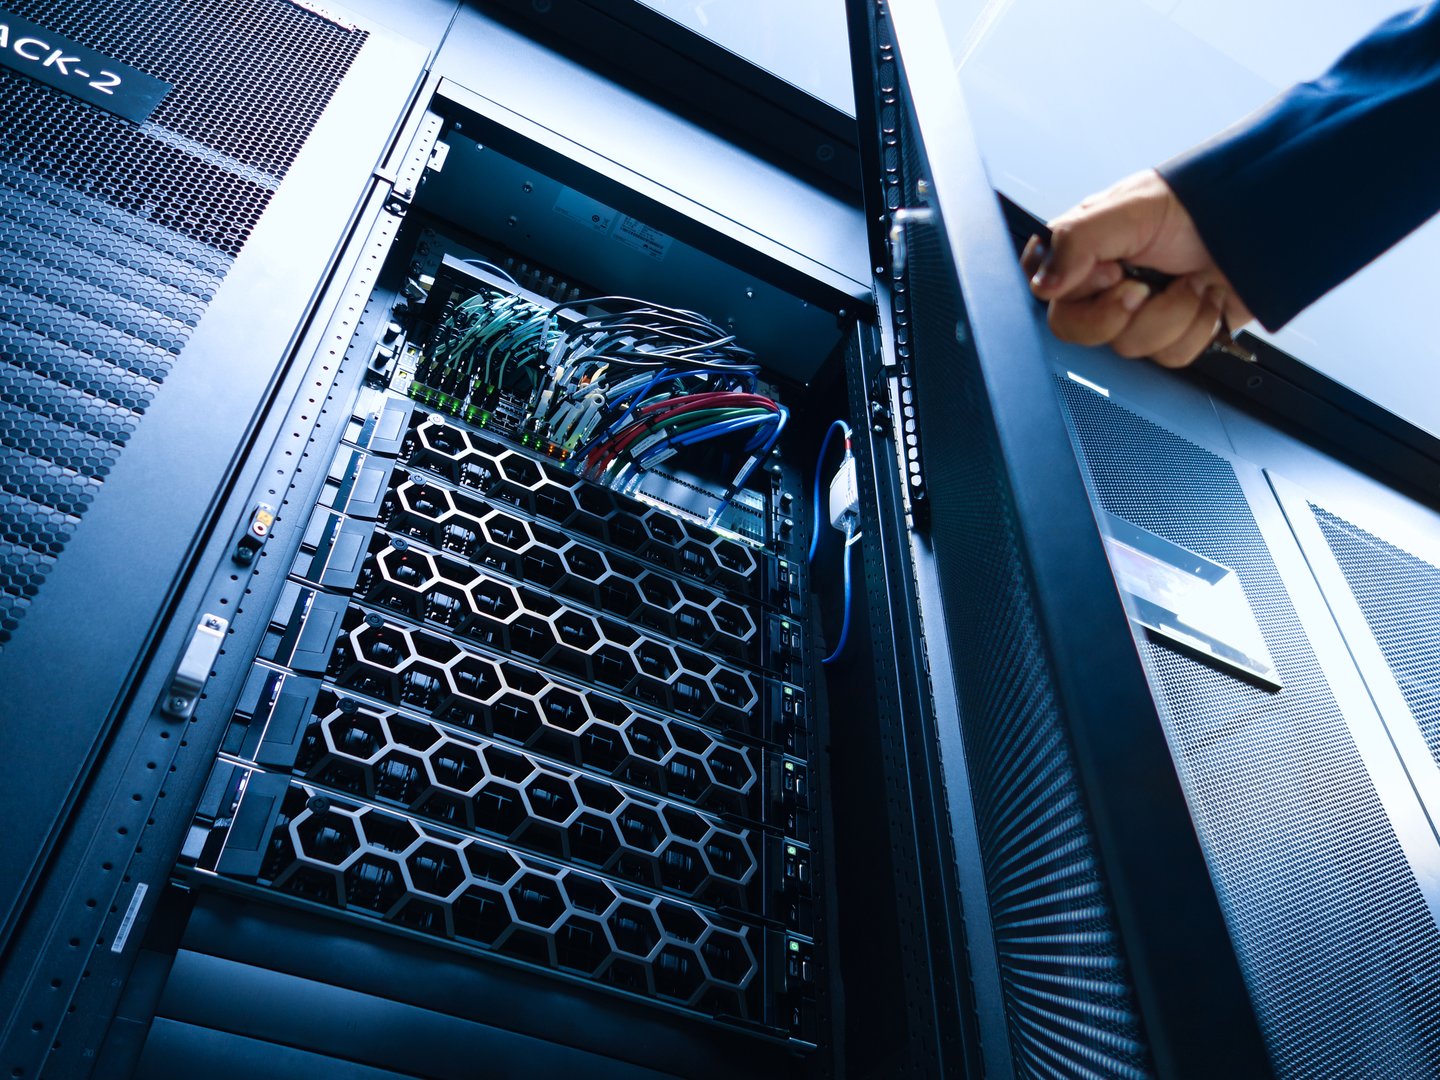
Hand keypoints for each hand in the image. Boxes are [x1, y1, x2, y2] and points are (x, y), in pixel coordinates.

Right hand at [1021, 170, 1252, 367]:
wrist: (1264, 222)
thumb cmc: (1198, 204)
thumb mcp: (1129, 209)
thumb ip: (1076, 241)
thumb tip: (1044, 284)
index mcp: (1084, 253)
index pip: (1047, 293)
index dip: (1080, 293)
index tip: (1110, 271)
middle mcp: (1106, 286)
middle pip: (1081, 331)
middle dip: (1123, 312)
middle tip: (1146, 284)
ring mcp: (1140, 314)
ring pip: (1130, 347)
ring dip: (1171, 313)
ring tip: (1189, 279)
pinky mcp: (1174, 333)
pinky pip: (1170, 356)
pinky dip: (1196, 327)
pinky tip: (1205, 297)